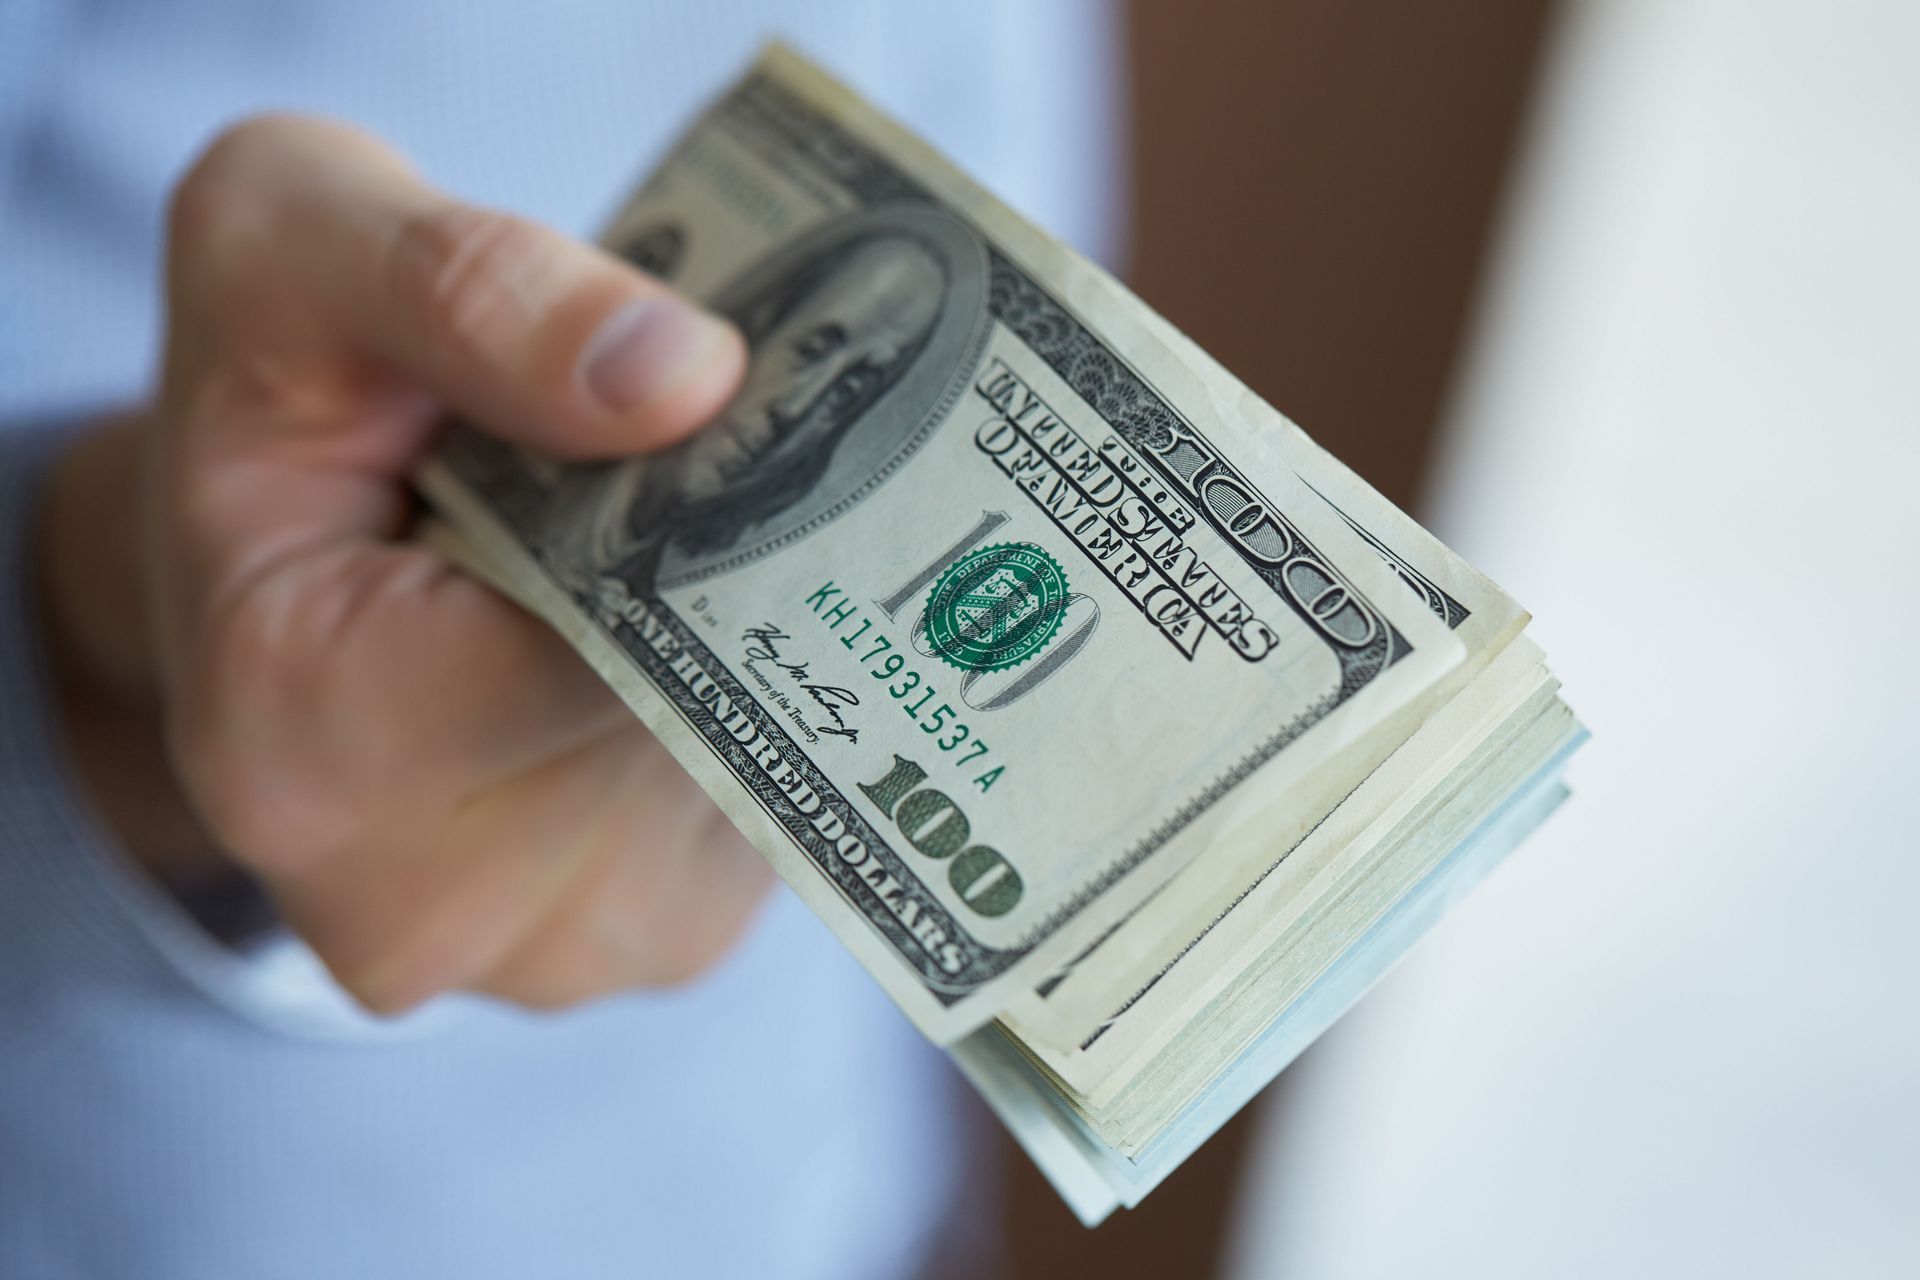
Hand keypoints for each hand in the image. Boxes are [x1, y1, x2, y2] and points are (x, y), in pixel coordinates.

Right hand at [38, 115, 771, 1010]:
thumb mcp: (289, 241)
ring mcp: (550, 951)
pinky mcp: (643, 949)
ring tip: (751, 528)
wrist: (257, 559)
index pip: (598, 649)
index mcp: (296, 742)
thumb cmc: (268, 392)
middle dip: (773, 582)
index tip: (807, 424)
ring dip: (784, 646)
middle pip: (702, 729)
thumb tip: (695, 378)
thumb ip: (468, 288)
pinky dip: (777, 709)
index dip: (724, 531)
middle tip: (827, 450)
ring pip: (771, 784)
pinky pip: (780, 821)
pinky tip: (727, 614)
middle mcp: (423, 904)